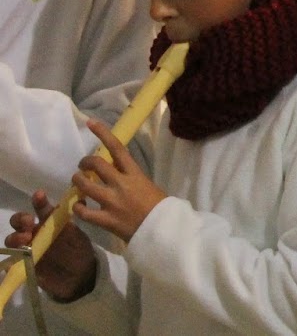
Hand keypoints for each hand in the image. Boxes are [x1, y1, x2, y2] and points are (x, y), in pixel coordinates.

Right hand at [6, 192, 96, 301]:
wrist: (80, 276)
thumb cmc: (79, 251)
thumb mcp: (78, 236)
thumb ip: (71, 225)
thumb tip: (77, 206)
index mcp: (49, 223)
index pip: (41, 209)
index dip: (39, 201)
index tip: (39, 195)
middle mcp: (35, 234)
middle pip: (19, 223)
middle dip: (20, 219)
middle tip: (29, 221)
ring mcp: (28, 250)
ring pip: (12, 241)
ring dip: (15, 237)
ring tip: (25, 238)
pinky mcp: (24, 266)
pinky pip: (12, 264)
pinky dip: (9, 263)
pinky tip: (11, 264)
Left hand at [71, 121, 165, 243]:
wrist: (162, 229)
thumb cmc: (159, 206)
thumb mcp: (148, 185)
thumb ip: (131, 177)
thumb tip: (117, 172)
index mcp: (134, 174)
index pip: (116, 148)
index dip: (103, 134)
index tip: (90, 123)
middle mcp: (121, 184)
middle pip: (96, 164)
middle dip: (84, 163)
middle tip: (83, 166)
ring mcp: (111, 202)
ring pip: (85, 185)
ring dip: (77, 181)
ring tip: (77, 182)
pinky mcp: (105, 219)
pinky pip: (83, 211)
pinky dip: (77, 207)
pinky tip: (78, 206)